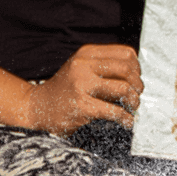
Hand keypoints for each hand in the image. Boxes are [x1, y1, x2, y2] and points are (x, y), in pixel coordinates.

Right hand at [25, 44, 142, 138]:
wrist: (38, 108)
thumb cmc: (64, 90)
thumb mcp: (80, 67)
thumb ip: (103, 65)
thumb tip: (136, 72)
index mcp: (86, 53)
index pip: (125, 53)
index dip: (137, 68)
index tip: (135, 79)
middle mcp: (83, 66)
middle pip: (126, 69)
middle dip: (138, 85)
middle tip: (135, 96)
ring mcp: (82, 86)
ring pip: (123, 89)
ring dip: (134, 102)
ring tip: (130, 109)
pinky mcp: (82, 107)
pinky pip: (115, 112)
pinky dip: (126, 119)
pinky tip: (125, 123)